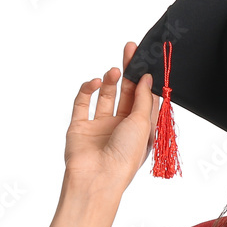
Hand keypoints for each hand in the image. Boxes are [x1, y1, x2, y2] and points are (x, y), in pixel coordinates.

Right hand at [62, 41, 159, 192]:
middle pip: (126, 92)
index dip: (146, 80)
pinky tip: (95, 82)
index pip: (145, 99)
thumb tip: (146, 77)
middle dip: (128, 71)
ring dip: (110, 80)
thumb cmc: (125, 157)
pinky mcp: (79, 126)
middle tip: (130, 49)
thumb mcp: (143, 124)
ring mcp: (100, 126)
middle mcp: (121, 127)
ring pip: (105, 95)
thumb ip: (143, 98)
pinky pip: (82, 102)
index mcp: (140, 130)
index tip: (147, 60)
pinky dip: (88, 89)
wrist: (97, 178)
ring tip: (114, 71)